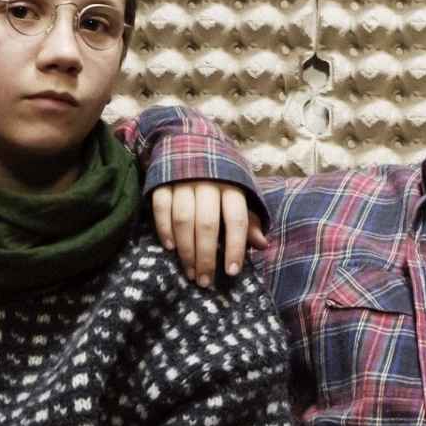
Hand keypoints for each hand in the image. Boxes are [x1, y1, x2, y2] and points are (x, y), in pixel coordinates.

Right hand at [151, 181, 267, 286]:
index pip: (237, 220)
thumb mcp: (240, 195)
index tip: (231, 272)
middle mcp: (209, 183)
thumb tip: (263, 245)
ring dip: (186, 249)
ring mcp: (183, 181)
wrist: (190, 144)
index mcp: (233, 187)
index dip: (235, 247)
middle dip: (206, 256)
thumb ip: (248, 221)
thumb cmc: (221, 179)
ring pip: (183, 219)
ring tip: (190, 271)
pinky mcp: (162, 182)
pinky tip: (170, 248)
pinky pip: (161, 208)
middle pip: (207, 224)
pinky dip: (164, 229)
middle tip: (205, 281)